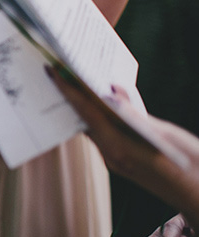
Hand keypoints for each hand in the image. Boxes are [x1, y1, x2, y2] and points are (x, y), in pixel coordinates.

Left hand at [46, 66, 161, 178]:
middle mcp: (111, 156)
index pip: (86, 112)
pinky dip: (100, 119)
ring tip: (77, 83)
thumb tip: (112, 91)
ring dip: (85, 107)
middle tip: (62, 71)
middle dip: (72, 96)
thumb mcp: (164, 133)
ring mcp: (116, 162)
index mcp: (118, 148)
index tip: (52, 71)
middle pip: (84, 120)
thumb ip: (135, 112)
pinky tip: (103, 106)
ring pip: (93, 129)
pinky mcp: (124, 164)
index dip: (68, 90)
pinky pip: (104, 136)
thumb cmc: (192, 165)